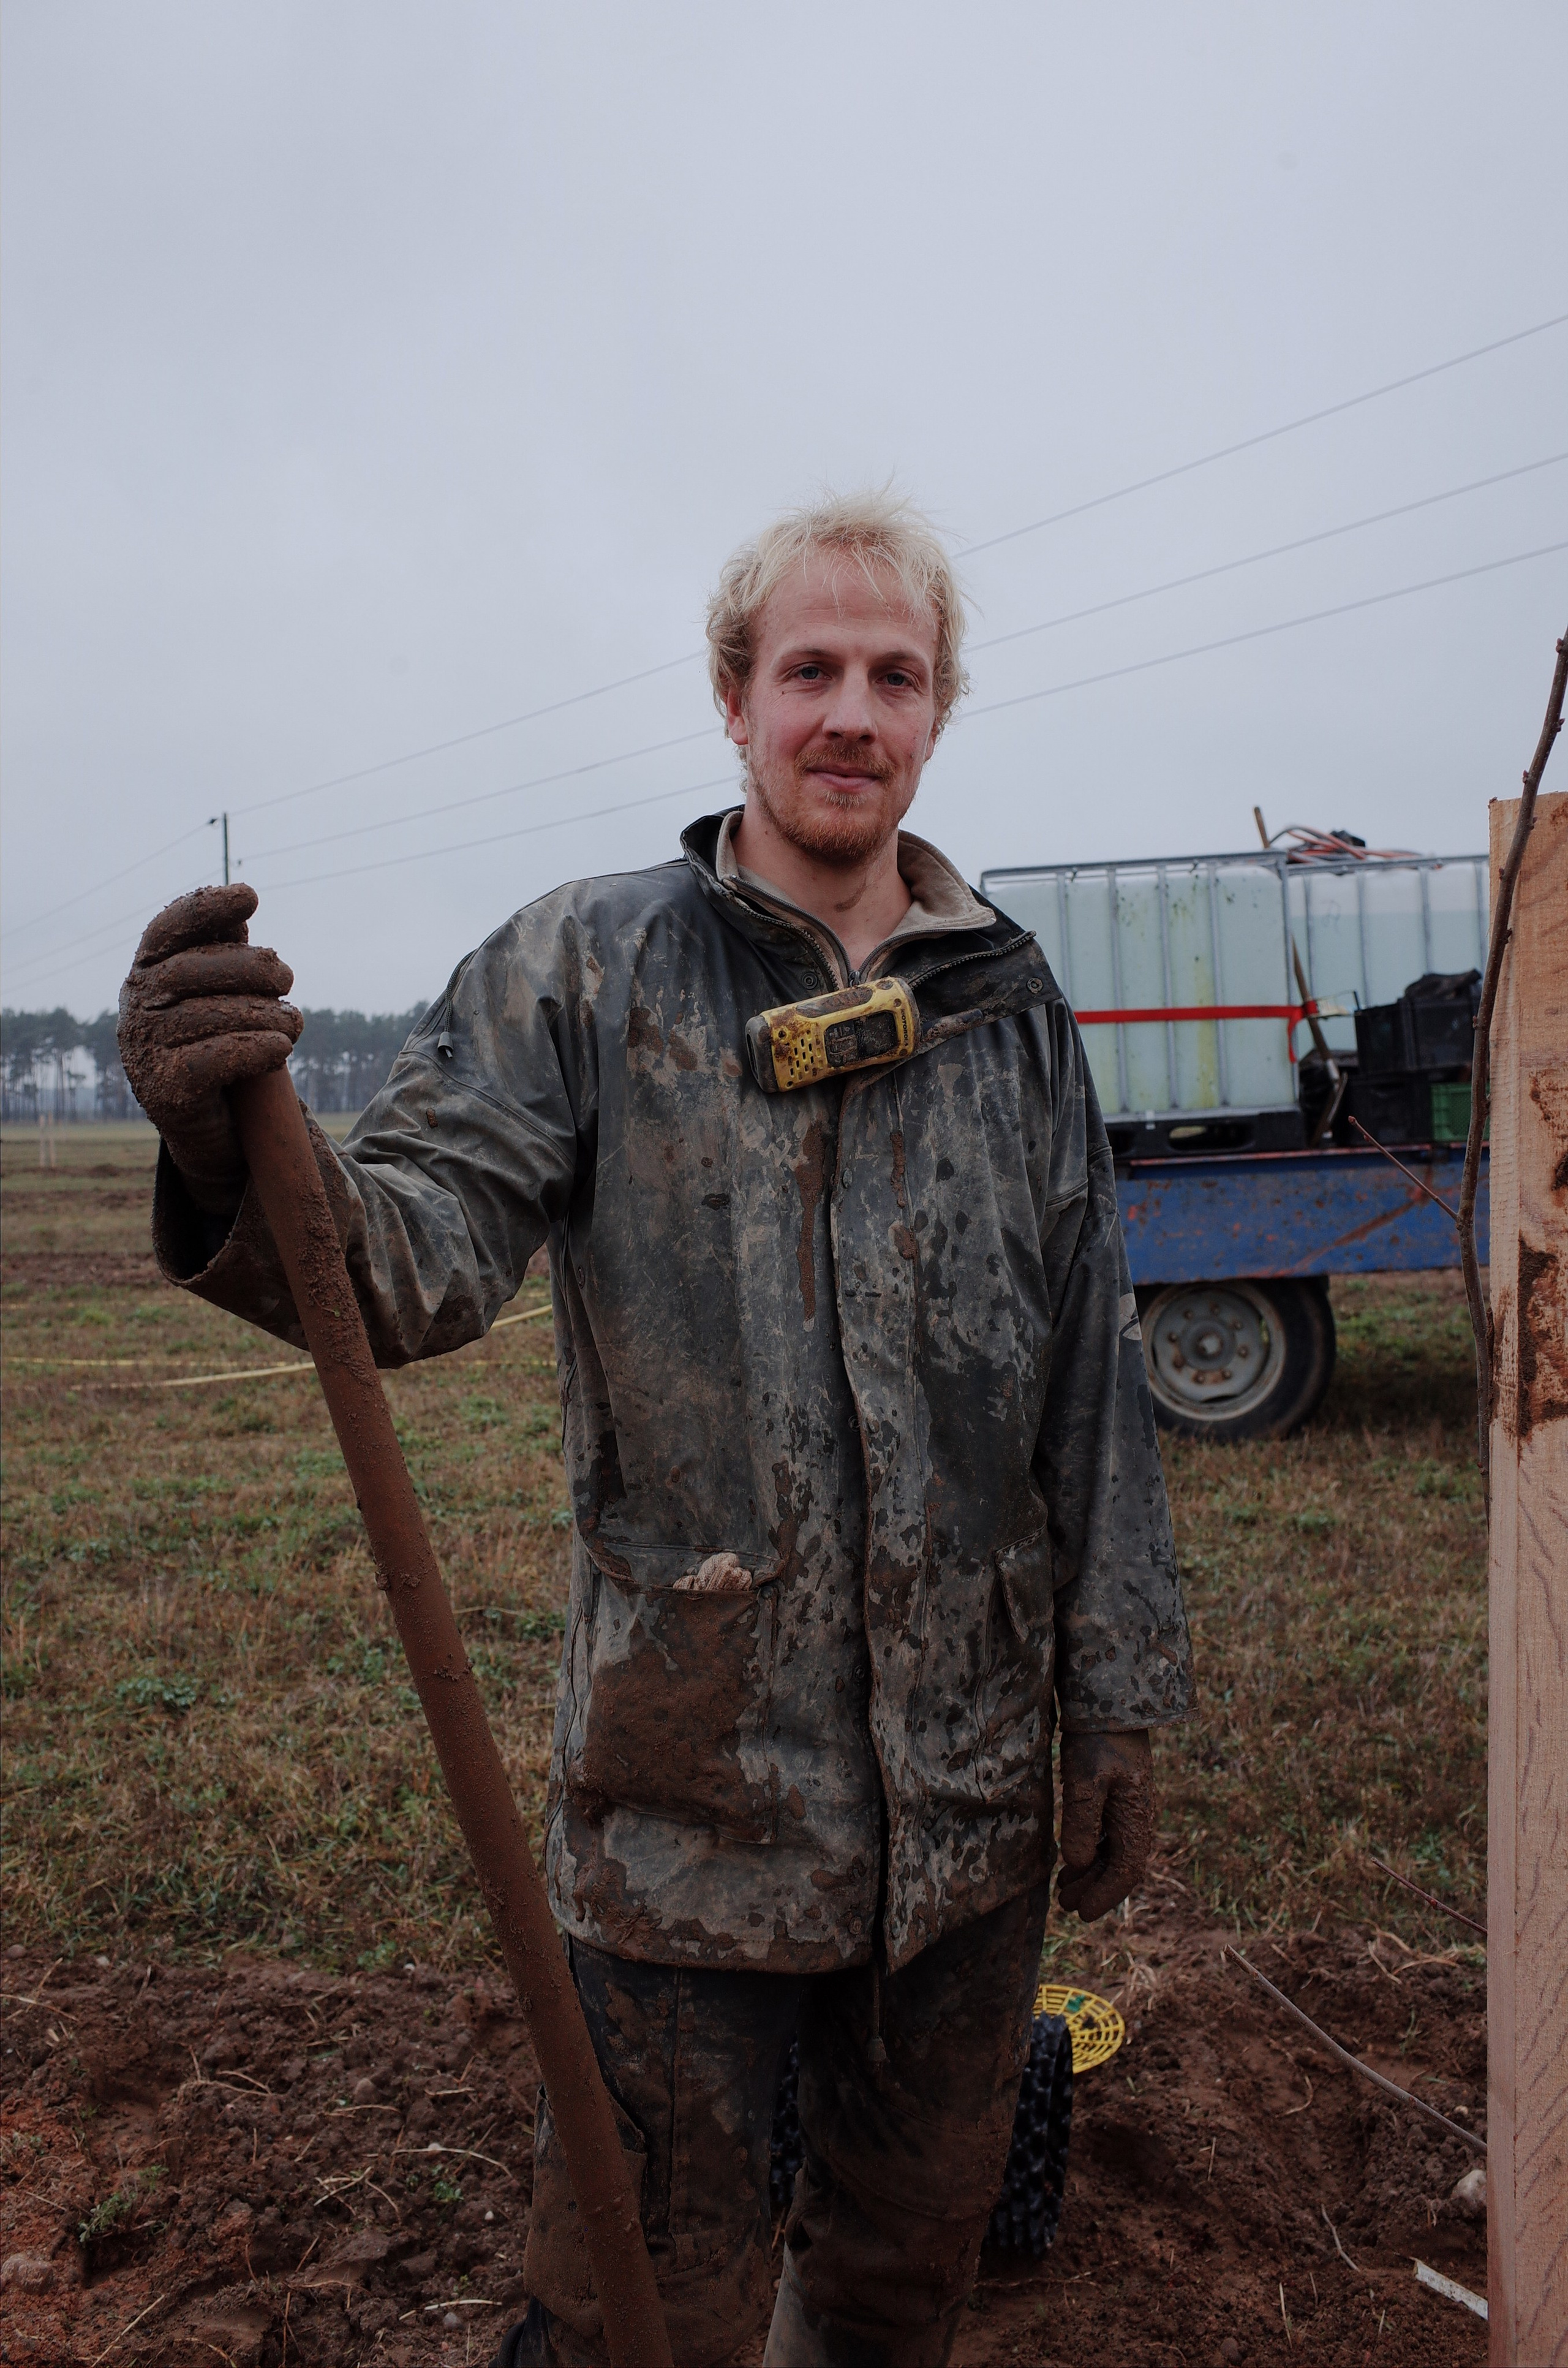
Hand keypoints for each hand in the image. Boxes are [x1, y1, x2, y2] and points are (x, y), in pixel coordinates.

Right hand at [118, 884, 301, 1214]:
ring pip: (206, 1015)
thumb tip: (241, 910)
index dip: (206, 910)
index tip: (248, 897)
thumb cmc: (221, 1046)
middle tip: (287, 978)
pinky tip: (281, 1048)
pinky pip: (213, 1060)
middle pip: (189, 970)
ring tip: (294, 1022)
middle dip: (248, 967)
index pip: (168, 929)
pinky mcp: (166, 1092)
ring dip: (263, 1014)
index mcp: (148, 974)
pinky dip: (255, 1049)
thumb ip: (227, 956)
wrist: (213, 1127)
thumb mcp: (222, 997)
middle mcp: (136, 1008)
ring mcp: (145, 1050)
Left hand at [1056, 1729, 1153, 1920]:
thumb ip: (1081, 1823)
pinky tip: (1073, 1858)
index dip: (1105, 1895)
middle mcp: (1140, 1816)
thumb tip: (1078, 1863)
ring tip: (1063, 1887)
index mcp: (1136, 1817)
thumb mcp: (1084, 1781)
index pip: (1126, 1870)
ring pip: (1115, 1852)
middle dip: (1094, 1889)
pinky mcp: (1121, 1795)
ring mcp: (1132, 1806)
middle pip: (1121, 1866)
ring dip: (1092, 1872)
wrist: (1112, 1702)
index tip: (1081, 1913)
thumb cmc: (1097, 1740)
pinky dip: (1093, 1851)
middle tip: (1063, 1904)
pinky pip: (1111, 1834)